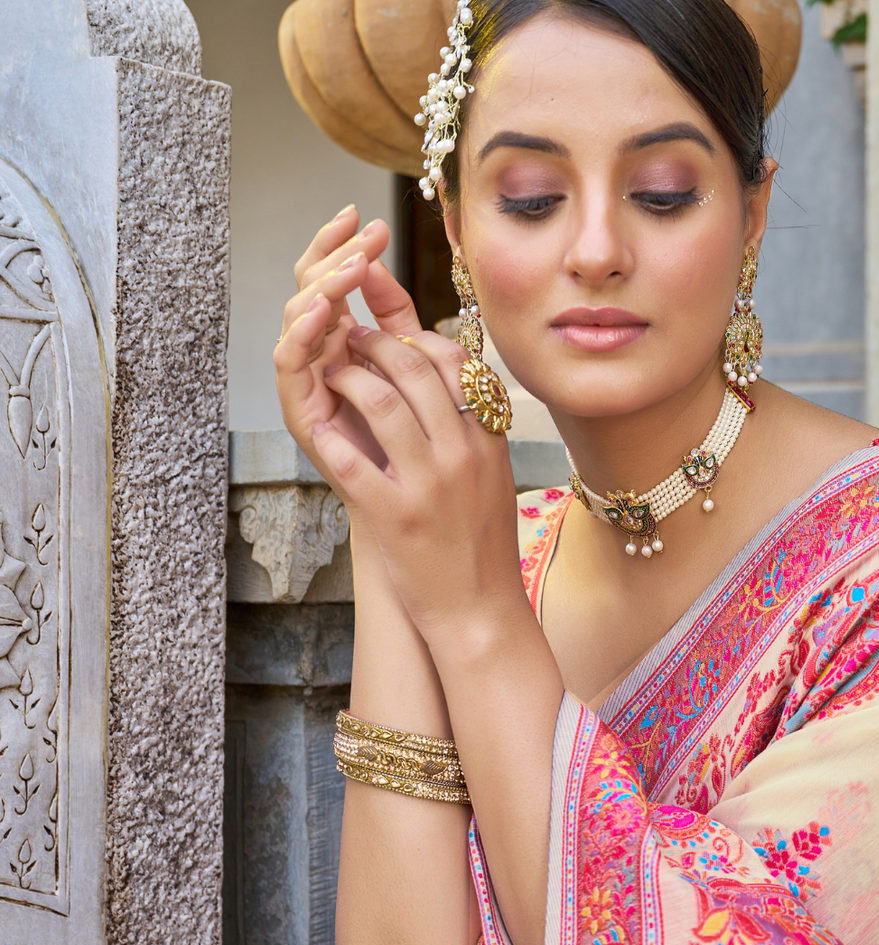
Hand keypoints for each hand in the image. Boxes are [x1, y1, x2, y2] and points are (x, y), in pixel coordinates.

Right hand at [275, 207, 421, 474]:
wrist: (415, 506)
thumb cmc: (418, 439)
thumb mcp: (416, 366)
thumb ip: (399, 319)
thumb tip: (381, 262)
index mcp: (347, 334)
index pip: (335, 276)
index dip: (346, 244)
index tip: (372, 218)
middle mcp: (320, 352)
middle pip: (311, 286)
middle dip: (335, 253)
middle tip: (364, 231)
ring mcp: (306, 378)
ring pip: (299, 316)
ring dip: (324, 286)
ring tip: (351, 267)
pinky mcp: (299, 408)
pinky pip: (290, 361)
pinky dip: (302, 332)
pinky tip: (322, 310)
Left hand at [314, 324, 526, 642]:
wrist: (481, 610)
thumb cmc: (482, 544)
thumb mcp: (492, 476)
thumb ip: (474, 430)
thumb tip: (451, 384)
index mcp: (488, 440)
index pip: (454, 362)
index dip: (415, 338)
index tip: (391, 334)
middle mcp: (462, 454)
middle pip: (413, 371)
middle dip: (373, 345)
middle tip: (350, 340)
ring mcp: (429, 485)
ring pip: (382, 405)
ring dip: (348, 381)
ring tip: (332, 375)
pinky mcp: (396, 517)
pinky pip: (353, 463)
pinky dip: (331, 439)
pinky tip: (320, 429)